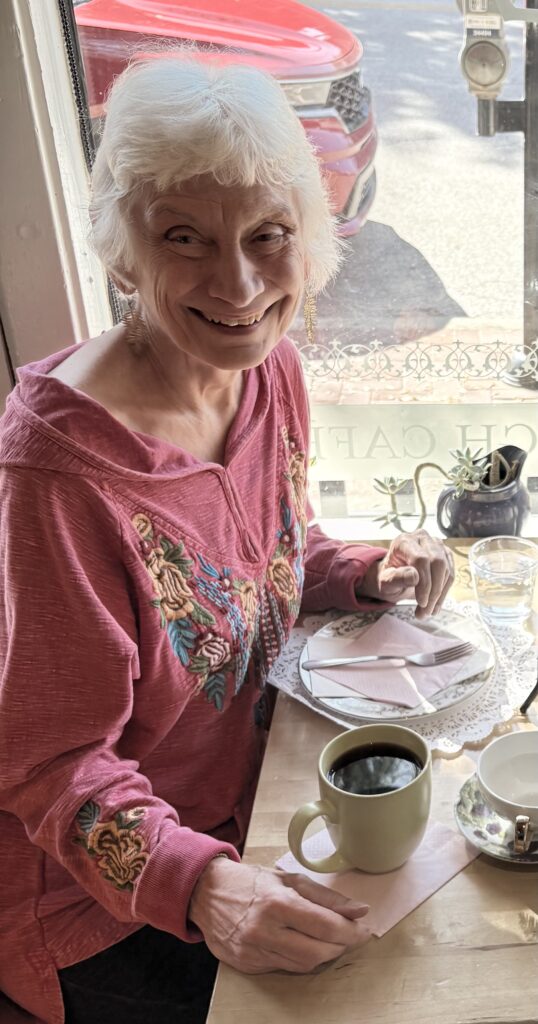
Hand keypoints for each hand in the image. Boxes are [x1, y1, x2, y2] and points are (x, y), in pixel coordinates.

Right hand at [188, 859, 369, 973]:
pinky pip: (285, 969)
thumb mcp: (289, 879)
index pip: (326, 926)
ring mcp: (254, 951)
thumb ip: (327, 897)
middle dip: (340, 946)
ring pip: (304, 965)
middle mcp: (265, 930)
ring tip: (326, 938)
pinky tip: (301, 944)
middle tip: (348, 936)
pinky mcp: (247, 965)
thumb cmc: (251, 882)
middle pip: (318, 953)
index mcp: (277, 903)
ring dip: (322, 954)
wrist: (207, 893)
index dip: (351, 932)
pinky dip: (300, 959)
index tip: (364, 930)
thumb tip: (360, 911)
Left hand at [360, 530, 453, 618]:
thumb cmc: (388, 577)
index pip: (421, 559)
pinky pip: (450, 575)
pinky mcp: (445, 554)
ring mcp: (436, 544)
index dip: (424, 582)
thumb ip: (395, 578)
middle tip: (425, 611)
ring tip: (427, 612)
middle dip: (434, 591)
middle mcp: (422, 538)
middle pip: (437, 563)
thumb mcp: (385, 581)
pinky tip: (435, 605)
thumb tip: (415, 577)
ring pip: (446, 570)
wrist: (394, 577)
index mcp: (404, 541)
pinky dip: (444, 593)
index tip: (421, 602)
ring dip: (439, 595)